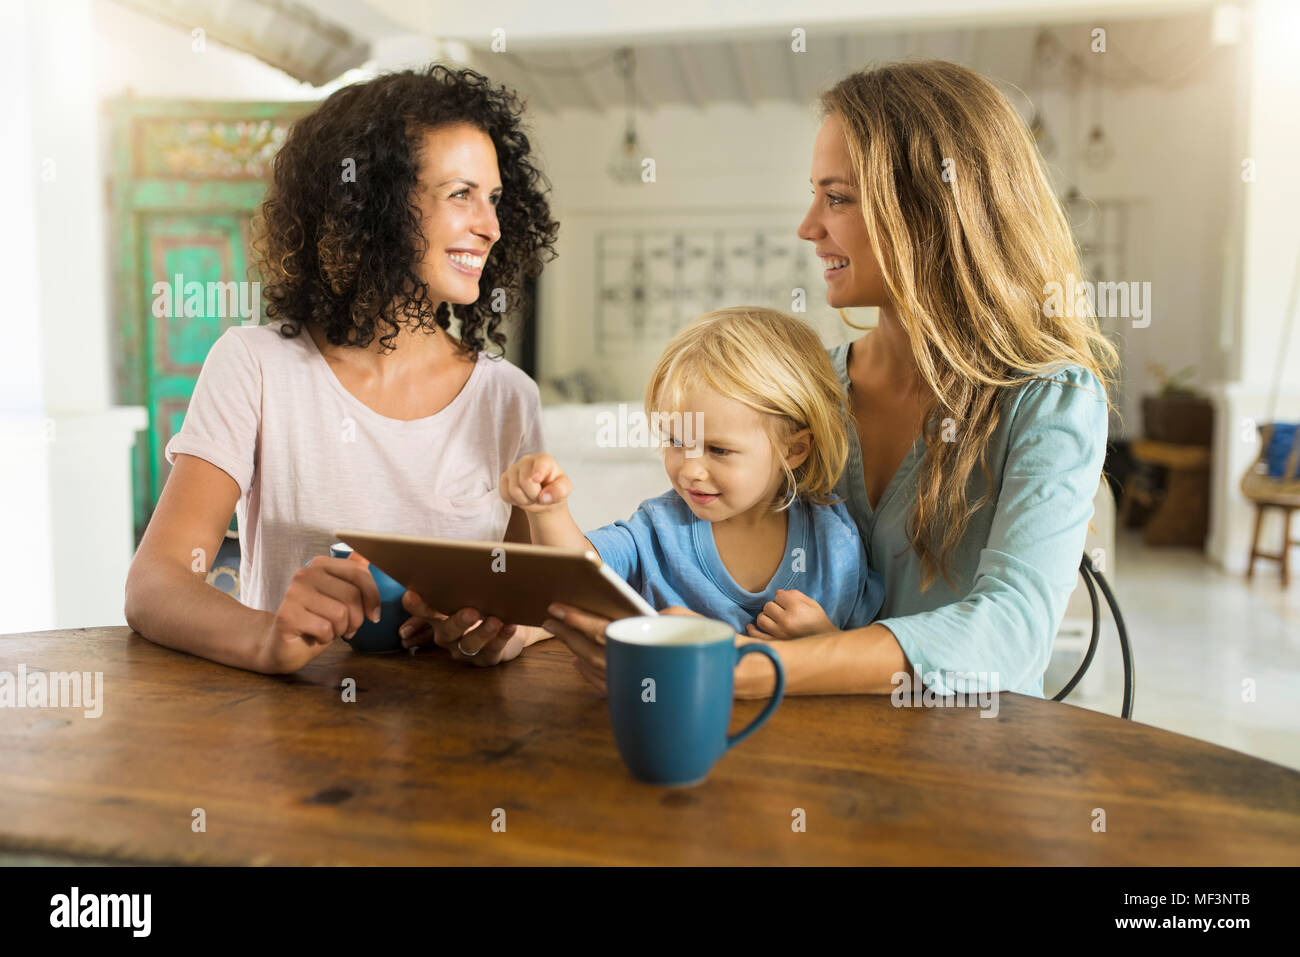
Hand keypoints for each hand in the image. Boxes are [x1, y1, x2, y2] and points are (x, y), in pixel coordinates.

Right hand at [260, 553, 381, 672]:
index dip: (373, 596)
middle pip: (352, 595)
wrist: (286, 646)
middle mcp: (305, 574)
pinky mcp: (287, 615)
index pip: (359, 572)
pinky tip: (314, 636)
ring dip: (340, 629)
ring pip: (340, 613)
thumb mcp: (340, 598)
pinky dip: (325, 638)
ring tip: (328, 630)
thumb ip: (352, 576)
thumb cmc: (317, 621)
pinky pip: (325, 628)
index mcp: (320, 564)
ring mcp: (293, 593)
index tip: (374, 614)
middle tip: (346, 627)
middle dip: (356, 619)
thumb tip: (365, 555)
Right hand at [399, 590, 525, 666]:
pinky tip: (510, 625)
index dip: (417, 606)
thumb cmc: (484, 602)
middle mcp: (449, 637)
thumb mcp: (470, 594)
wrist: (509, 622)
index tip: (411, 594)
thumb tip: (459, 563)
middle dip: (458, 622)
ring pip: (470, 644)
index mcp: (440, 619)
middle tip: (471, 611)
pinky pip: (493, 650)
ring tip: (495, 619)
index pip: (424, 613)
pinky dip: (502, 638)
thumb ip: (459, 584)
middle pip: (447, 632)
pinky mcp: (487, 658)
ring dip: (482, 632)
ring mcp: (466, 650)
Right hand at [499, 453, 572, 512]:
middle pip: (525, 481)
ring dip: (525, 500)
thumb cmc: (554, 488)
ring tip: (531, 497)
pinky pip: (505, 494)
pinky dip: (514, 501)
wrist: (543, 496)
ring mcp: (513, 469)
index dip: (538, 471)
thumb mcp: (564, 489)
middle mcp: (527, 460)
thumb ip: (560, 490)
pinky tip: (522, 497)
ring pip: (514, 490)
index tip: (536, 479)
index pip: (540, 463)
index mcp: (544, 459)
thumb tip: (544, 497)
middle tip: (540, 496)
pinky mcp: (504, 478)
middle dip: (534, 495)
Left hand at [542, 604, 703, 693]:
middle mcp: (639, 668)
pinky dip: (588, 673)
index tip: (557, 608)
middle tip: (548, 616)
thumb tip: (628, 615)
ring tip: (557, 631)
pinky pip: (606, 685)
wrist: (734, 676)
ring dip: (572, 648)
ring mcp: (637, 685)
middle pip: (592, 649)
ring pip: (595, 667)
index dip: (578, 620)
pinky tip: (577, 661)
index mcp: (647, 645)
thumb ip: (652, 615)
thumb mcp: (682, 618)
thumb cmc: (709, 641)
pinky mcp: (639, 695)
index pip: (603, 631)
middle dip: (568, 632)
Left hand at [745, 589, 835, 639]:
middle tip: (782, 611)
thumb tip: (778, 593)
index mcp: (796, 609)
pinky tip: (751, 626)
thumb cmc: (818, 621)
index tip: (788, 603)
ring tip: (773, 618)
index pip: (778, 595)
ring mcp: (779, 634)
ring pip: (761, 619)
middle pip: (768, 606)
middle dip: (774, 606)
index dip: (783, 598)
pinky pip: (757, 636)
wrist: (824, 642)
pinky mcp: (776, 644)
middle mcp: (786, 621)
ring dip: (765, 616)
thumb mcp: (812, 604)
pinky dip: (752, 630)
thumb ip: (795, 595)